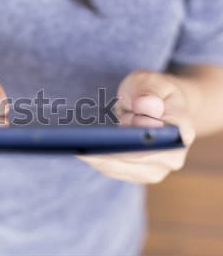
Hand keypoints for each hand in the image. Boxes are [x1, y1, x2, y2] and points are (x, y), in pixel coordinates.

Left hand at [78, 70, 195, 183]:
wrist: (159, 107)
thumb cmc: (154, 92)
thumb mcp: (151, 81)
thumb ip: (149, 91)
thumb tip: (147, 106)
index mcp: (181, 132)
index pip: (158, 145)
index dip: (134, 144)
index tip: (108, 137)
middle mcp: (172, 158)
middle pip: (134, 161)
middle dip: (107, 152)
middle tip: (81, 142)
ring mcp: (154, 169)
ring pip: (119, 168)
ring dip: (97, 157)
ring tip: (75, 145)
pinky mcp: (135, 173)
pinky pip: (111, 170)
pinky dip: (95, 159)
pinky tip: (79, 149)